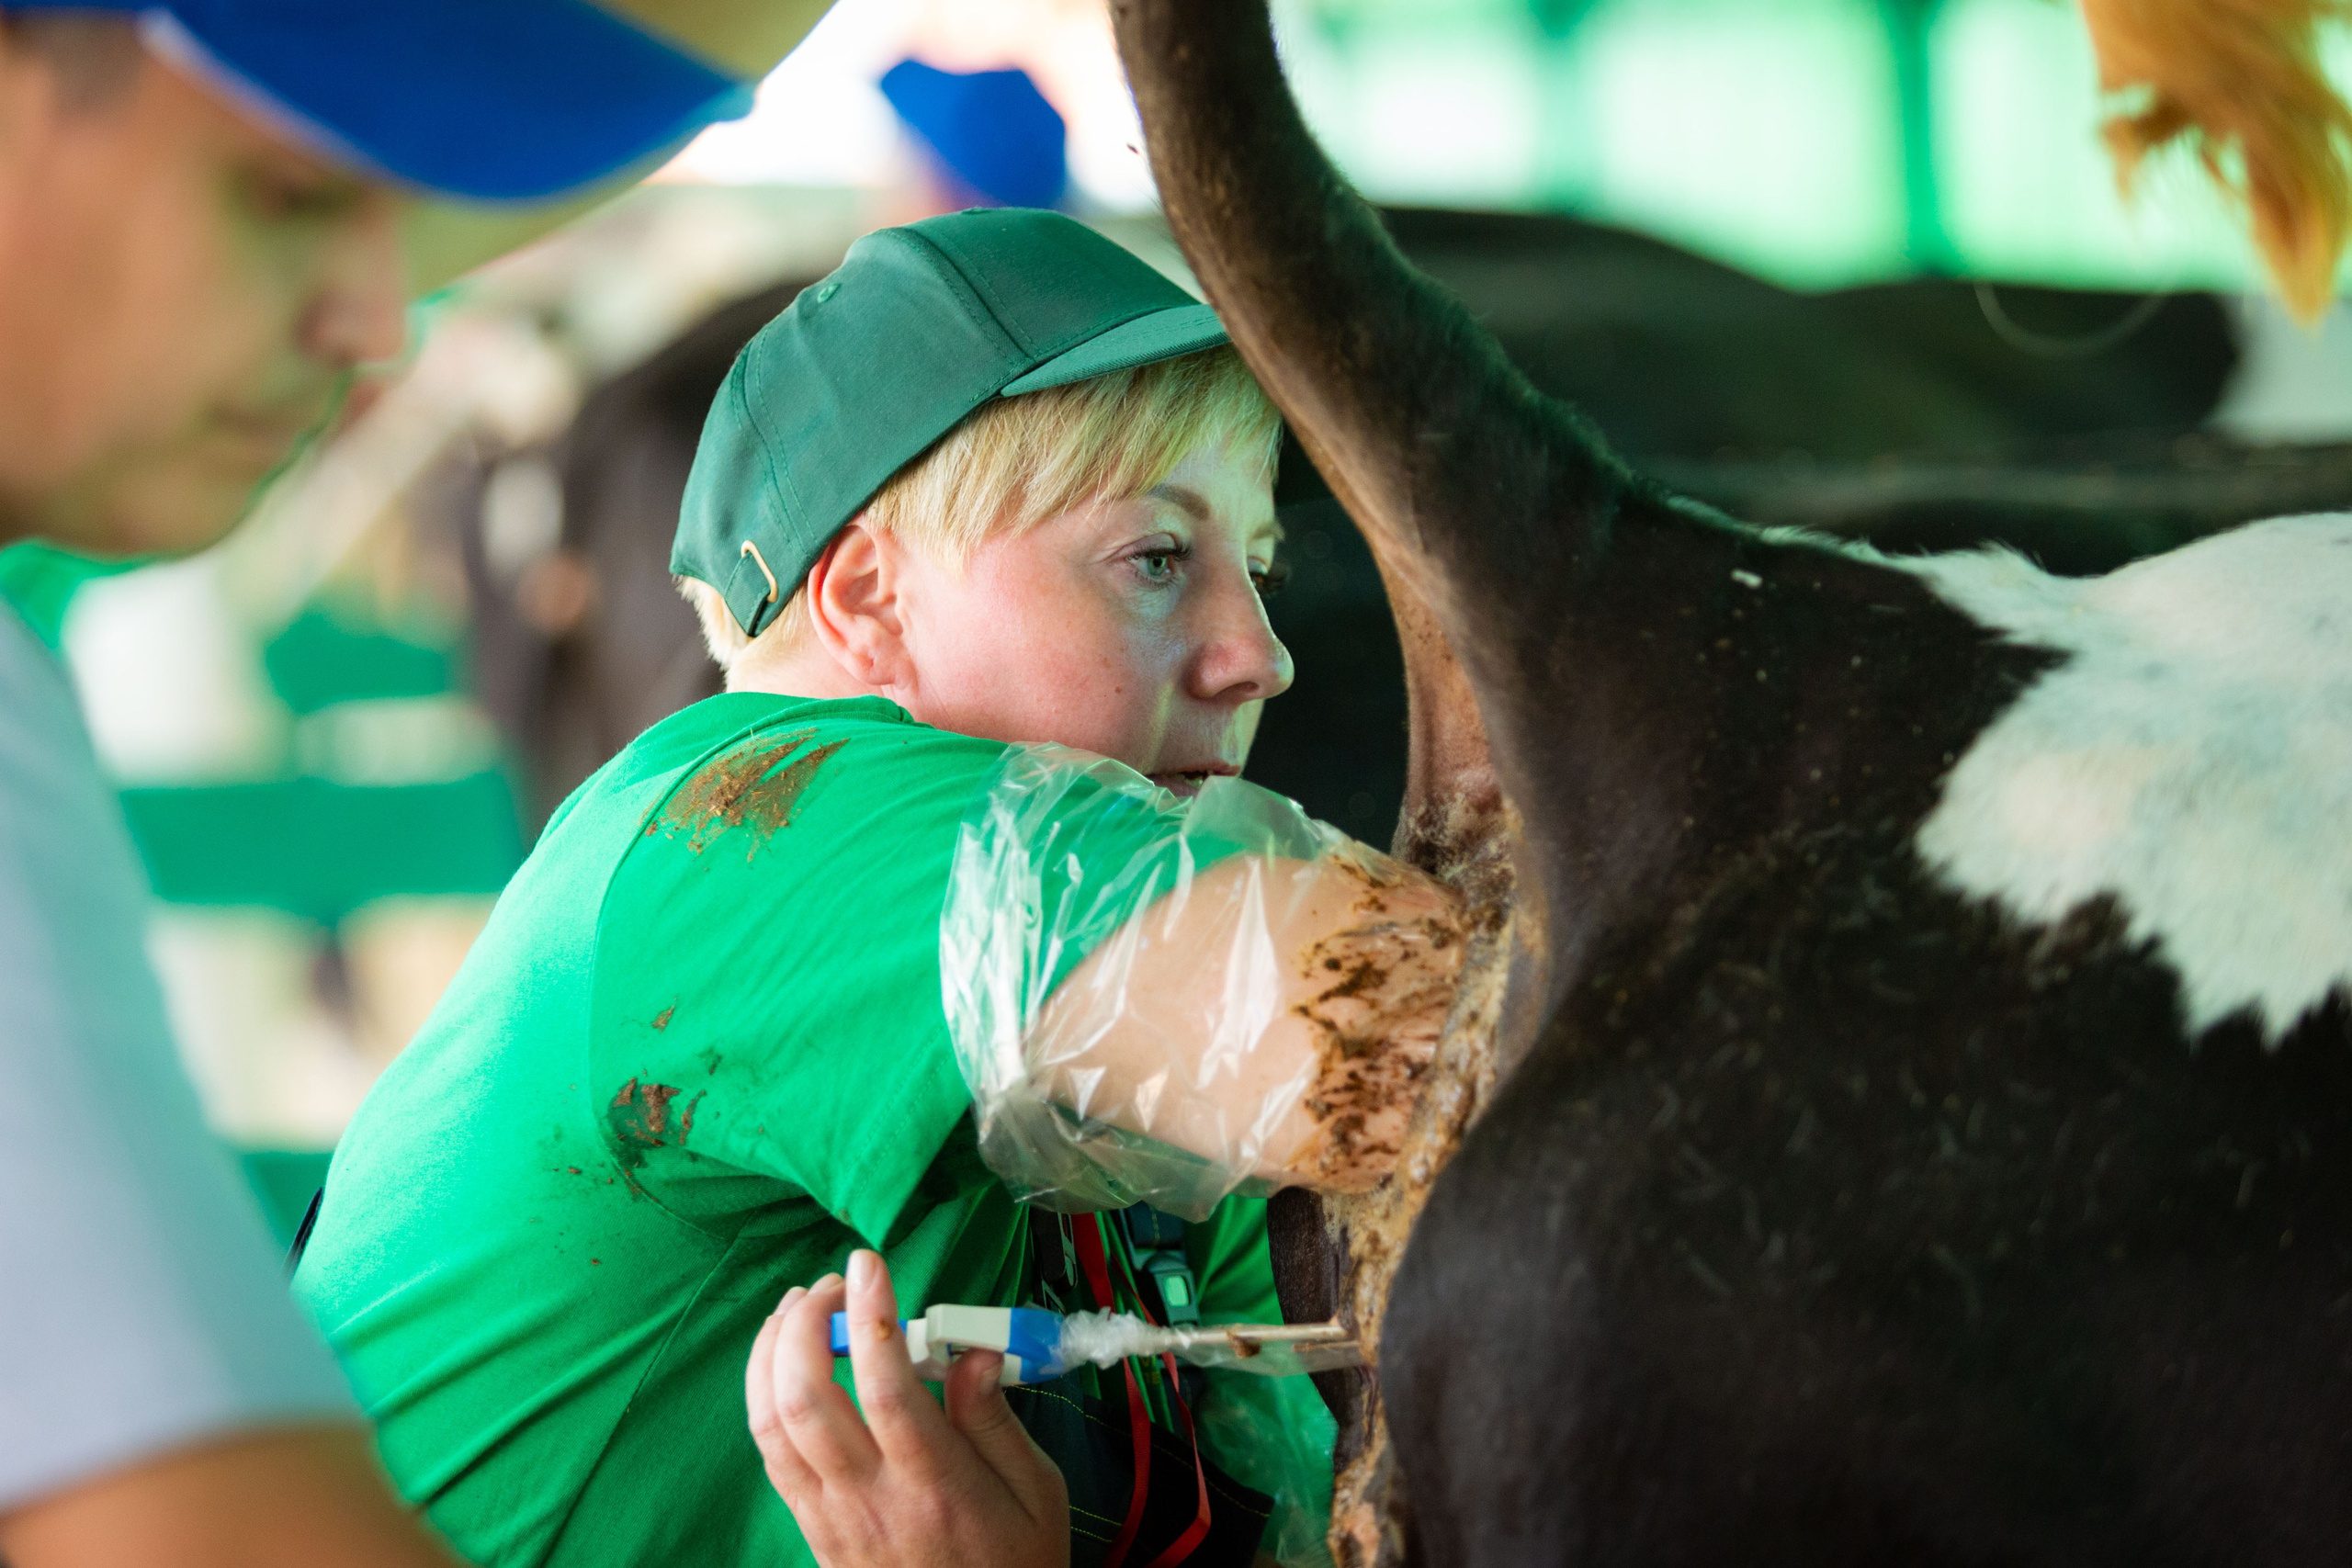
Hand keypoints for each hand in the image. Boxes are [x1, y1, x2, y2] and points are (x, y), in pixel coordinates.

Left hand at [747, 1250, 1069, 1567]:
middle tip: (832, 1284)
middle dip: (806, 1324)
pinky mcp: (811, 1529)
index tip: (869, 1264)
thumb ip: (995, 1419)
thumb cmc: (1014, 1563)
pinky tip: (784, 1365)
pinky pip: (769, 1456)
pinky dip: (764, 1397)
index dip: (870, 1314)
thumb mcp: (1036, 1492)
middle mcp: (870, 1498)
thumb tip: (973, 1350)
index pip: (884, 1386)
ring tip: (798, 1309)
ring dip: (772, 1353)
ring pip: (771, 1425)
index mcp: (934, 1483)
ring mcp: (831, 1516)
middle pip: (805, 1399)